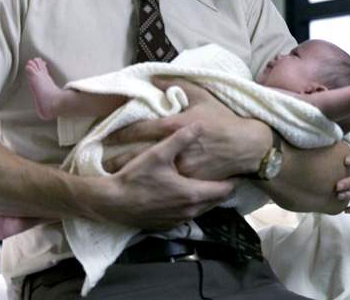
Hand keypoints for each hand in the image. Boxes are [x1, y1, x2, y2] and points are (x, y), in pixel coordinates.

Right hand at [97, 123, 236, 229]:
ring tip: (209, 182)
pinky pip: (188, 215)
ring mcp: (178, 221)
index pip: (225, 189)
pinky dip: (192, 206)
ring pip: (203, 209)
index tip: (237, 169)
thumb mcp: (158, 154)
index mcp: (193, 194)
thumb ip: (181, 138)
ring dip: (207, 197)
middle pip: (216, 200)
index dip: (233, 179)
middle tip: (226, 173)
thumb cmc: (135, 177)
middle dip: (222, 188)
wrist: (111, 203)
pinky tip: (187, 195)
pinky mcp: (167, 226)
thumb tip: (199, 124)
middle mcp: (190, 211)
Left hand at [105, 77, 269, 179]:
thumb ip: (177, 85)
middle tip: (100, 162)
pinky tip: (140, 188)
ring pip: (149, 174)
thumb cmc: (224, 119)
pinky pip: (166, 184)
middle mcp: (174, 149)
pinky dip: (152, 186)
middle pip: (137, 156)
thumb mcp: (202, 97)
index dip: (118, 133)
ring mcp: (182, 168)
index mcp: (175, 126)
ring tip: (114, 178)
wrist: (247, 146)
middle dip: (116, 160)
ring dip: (131, 175)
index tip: (104, 137)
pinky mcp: (190, 182)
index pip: (138, 129)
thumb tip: (154, 78)